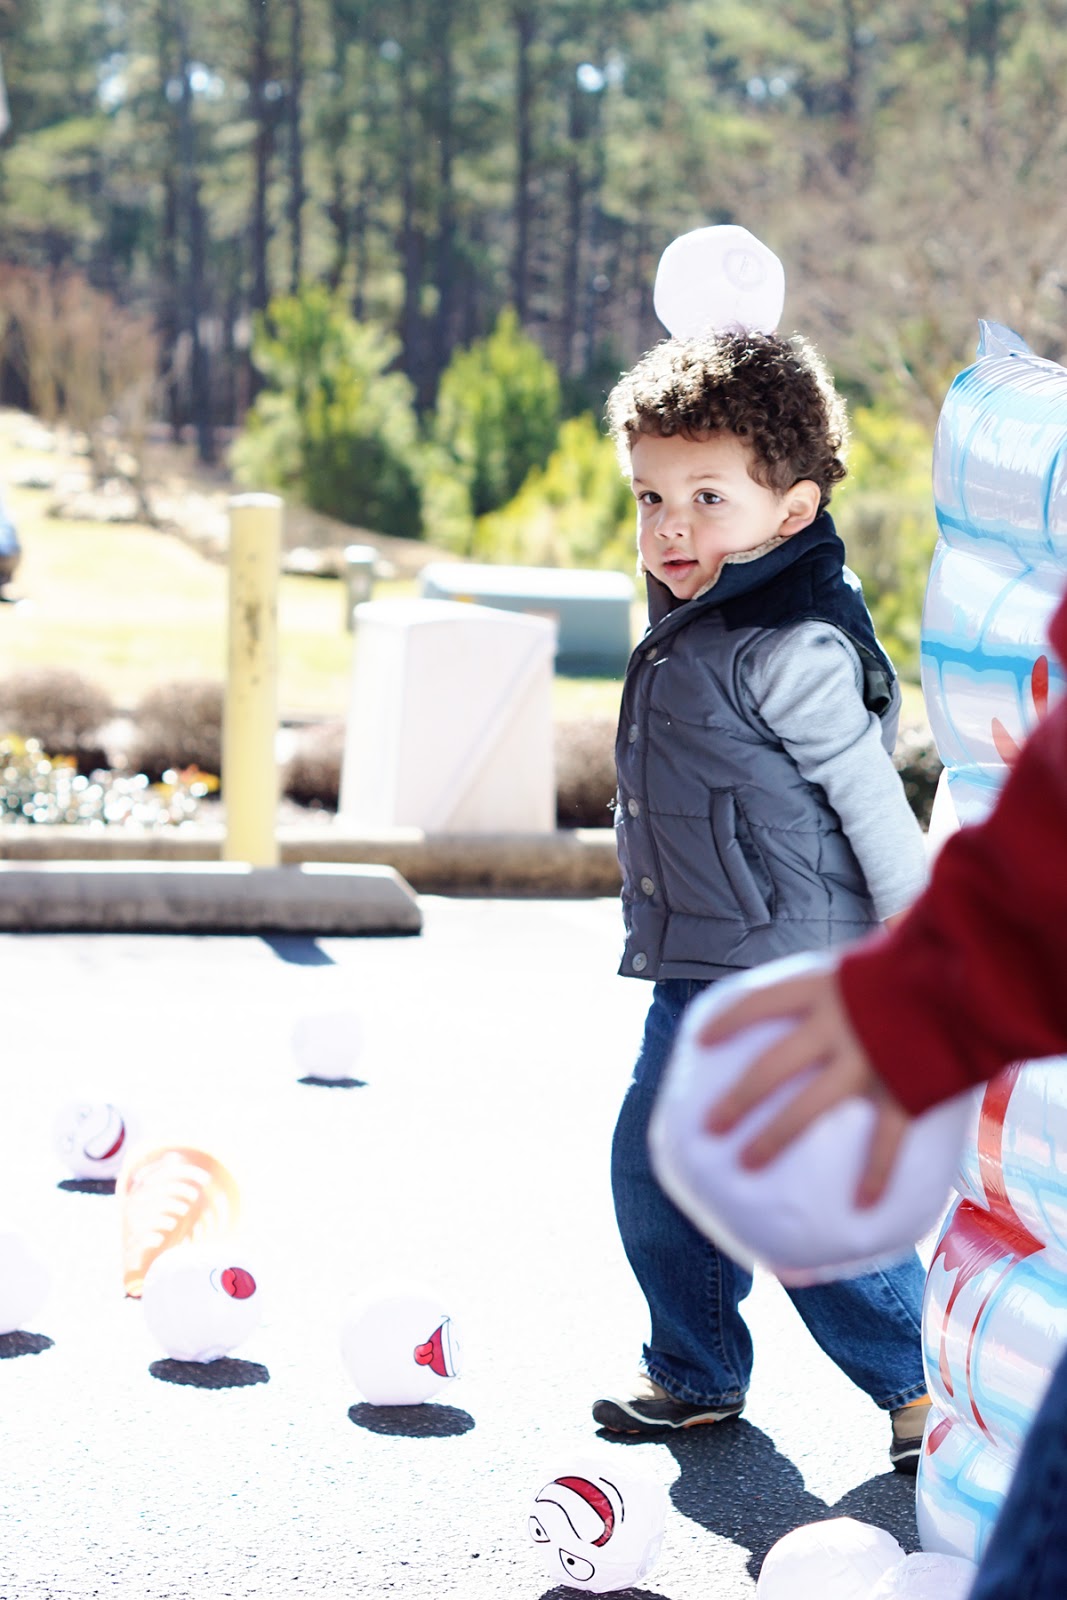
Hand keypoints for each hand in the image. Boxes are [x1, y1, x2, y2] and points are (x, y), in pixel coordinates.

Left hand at [699, 969, 911, 1206]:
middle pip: (772, 1067)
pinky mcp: (904, 1090)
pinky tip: (861, 1205)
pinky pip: (885, 1140)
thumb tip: (815, 997)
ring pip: (809, 1107)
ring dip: (775, 1137)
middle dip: (737, 1099)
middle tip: (710, 1127)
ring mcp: (868, 1062)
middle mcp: (837, 1027)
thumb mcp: (864, 963)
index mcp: (823, 989)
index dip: (729, 1021)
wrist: (971, 976)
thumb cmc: (914, 965)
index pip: (761, 1003)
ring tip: (747, 1165)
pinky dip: (875, 1174)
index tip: (701, 1042)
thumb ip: (837, 985)